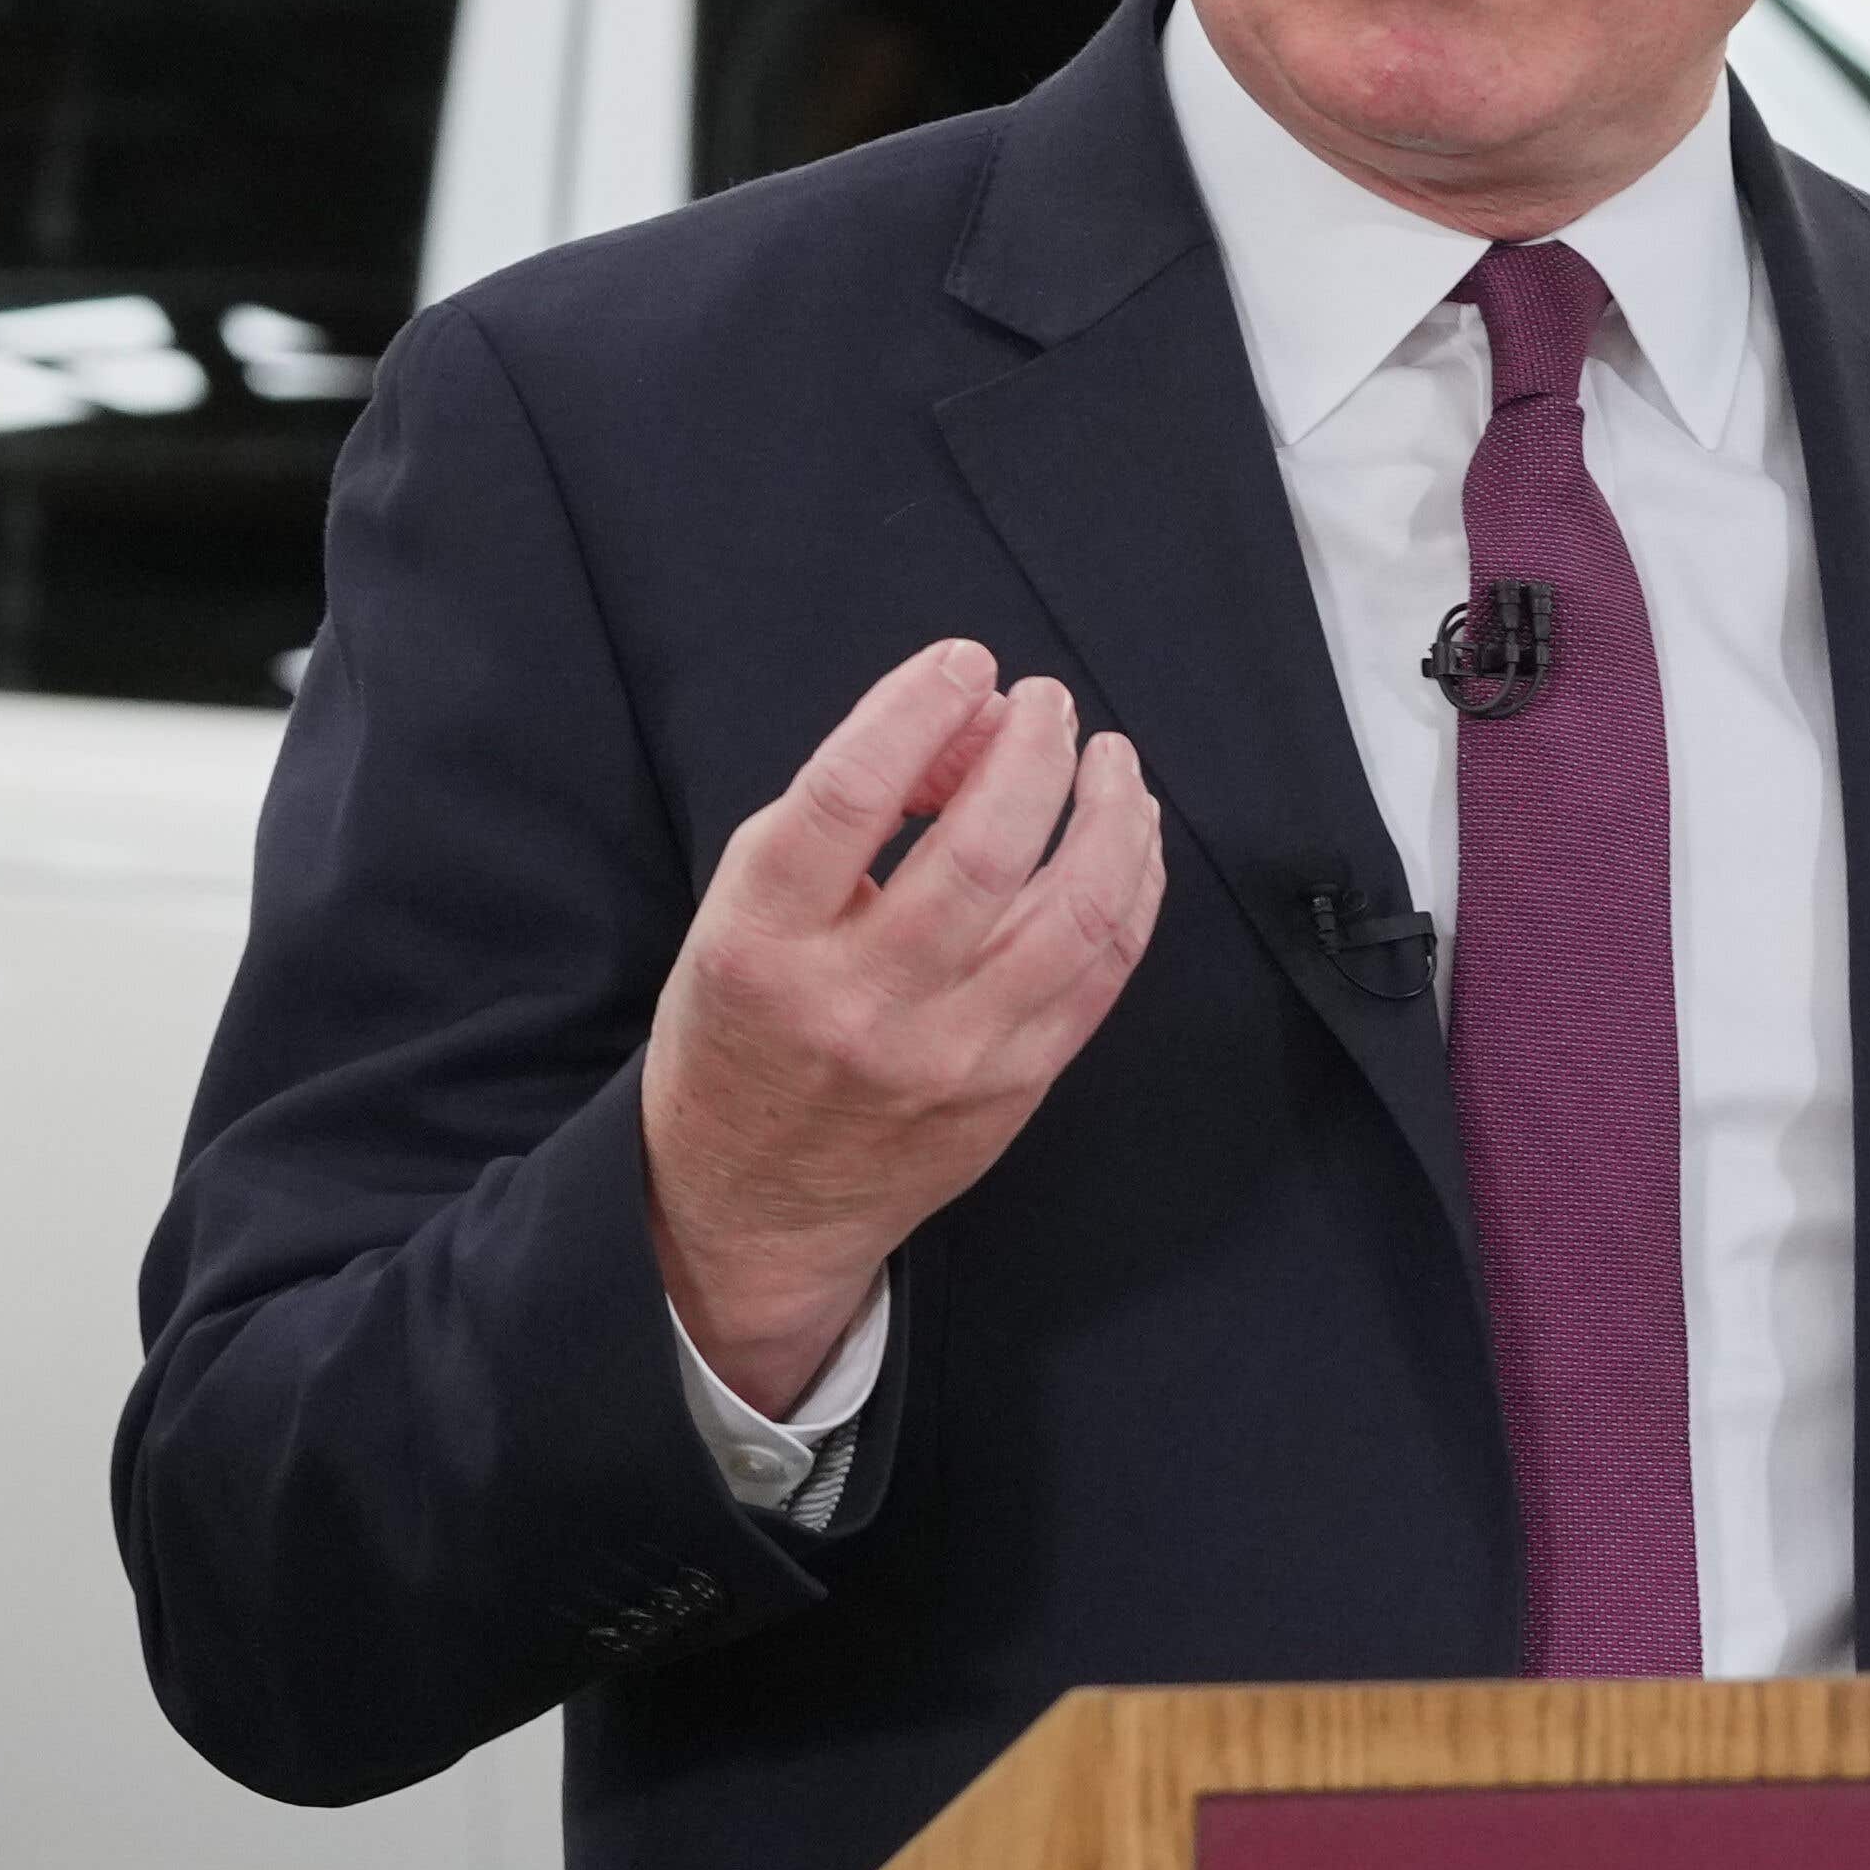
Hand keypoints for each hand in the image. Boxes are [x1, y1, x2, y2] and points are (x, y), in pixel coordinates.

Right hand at [643, 640, 1163, 1418]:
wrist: (754, 1206)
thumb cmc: (744, 1034)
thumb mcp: (737, 917)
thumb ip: (839, 823)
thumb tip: (966, 729)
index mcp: (761, 945)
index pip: (847, 798)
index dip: (918, 708)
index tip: (964, 664)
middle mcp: (858, 1003)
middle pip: (979, 850)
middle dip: (1033, 752)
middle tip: (1045, 703)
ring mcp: (949, 1054)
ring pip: (1070, 912)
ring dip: (1108, 814)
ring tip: (1108, 759)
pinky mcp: (1016, 1086)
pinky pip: (1104, 970)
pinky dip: (1131, 886)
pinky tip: (1129, 835)